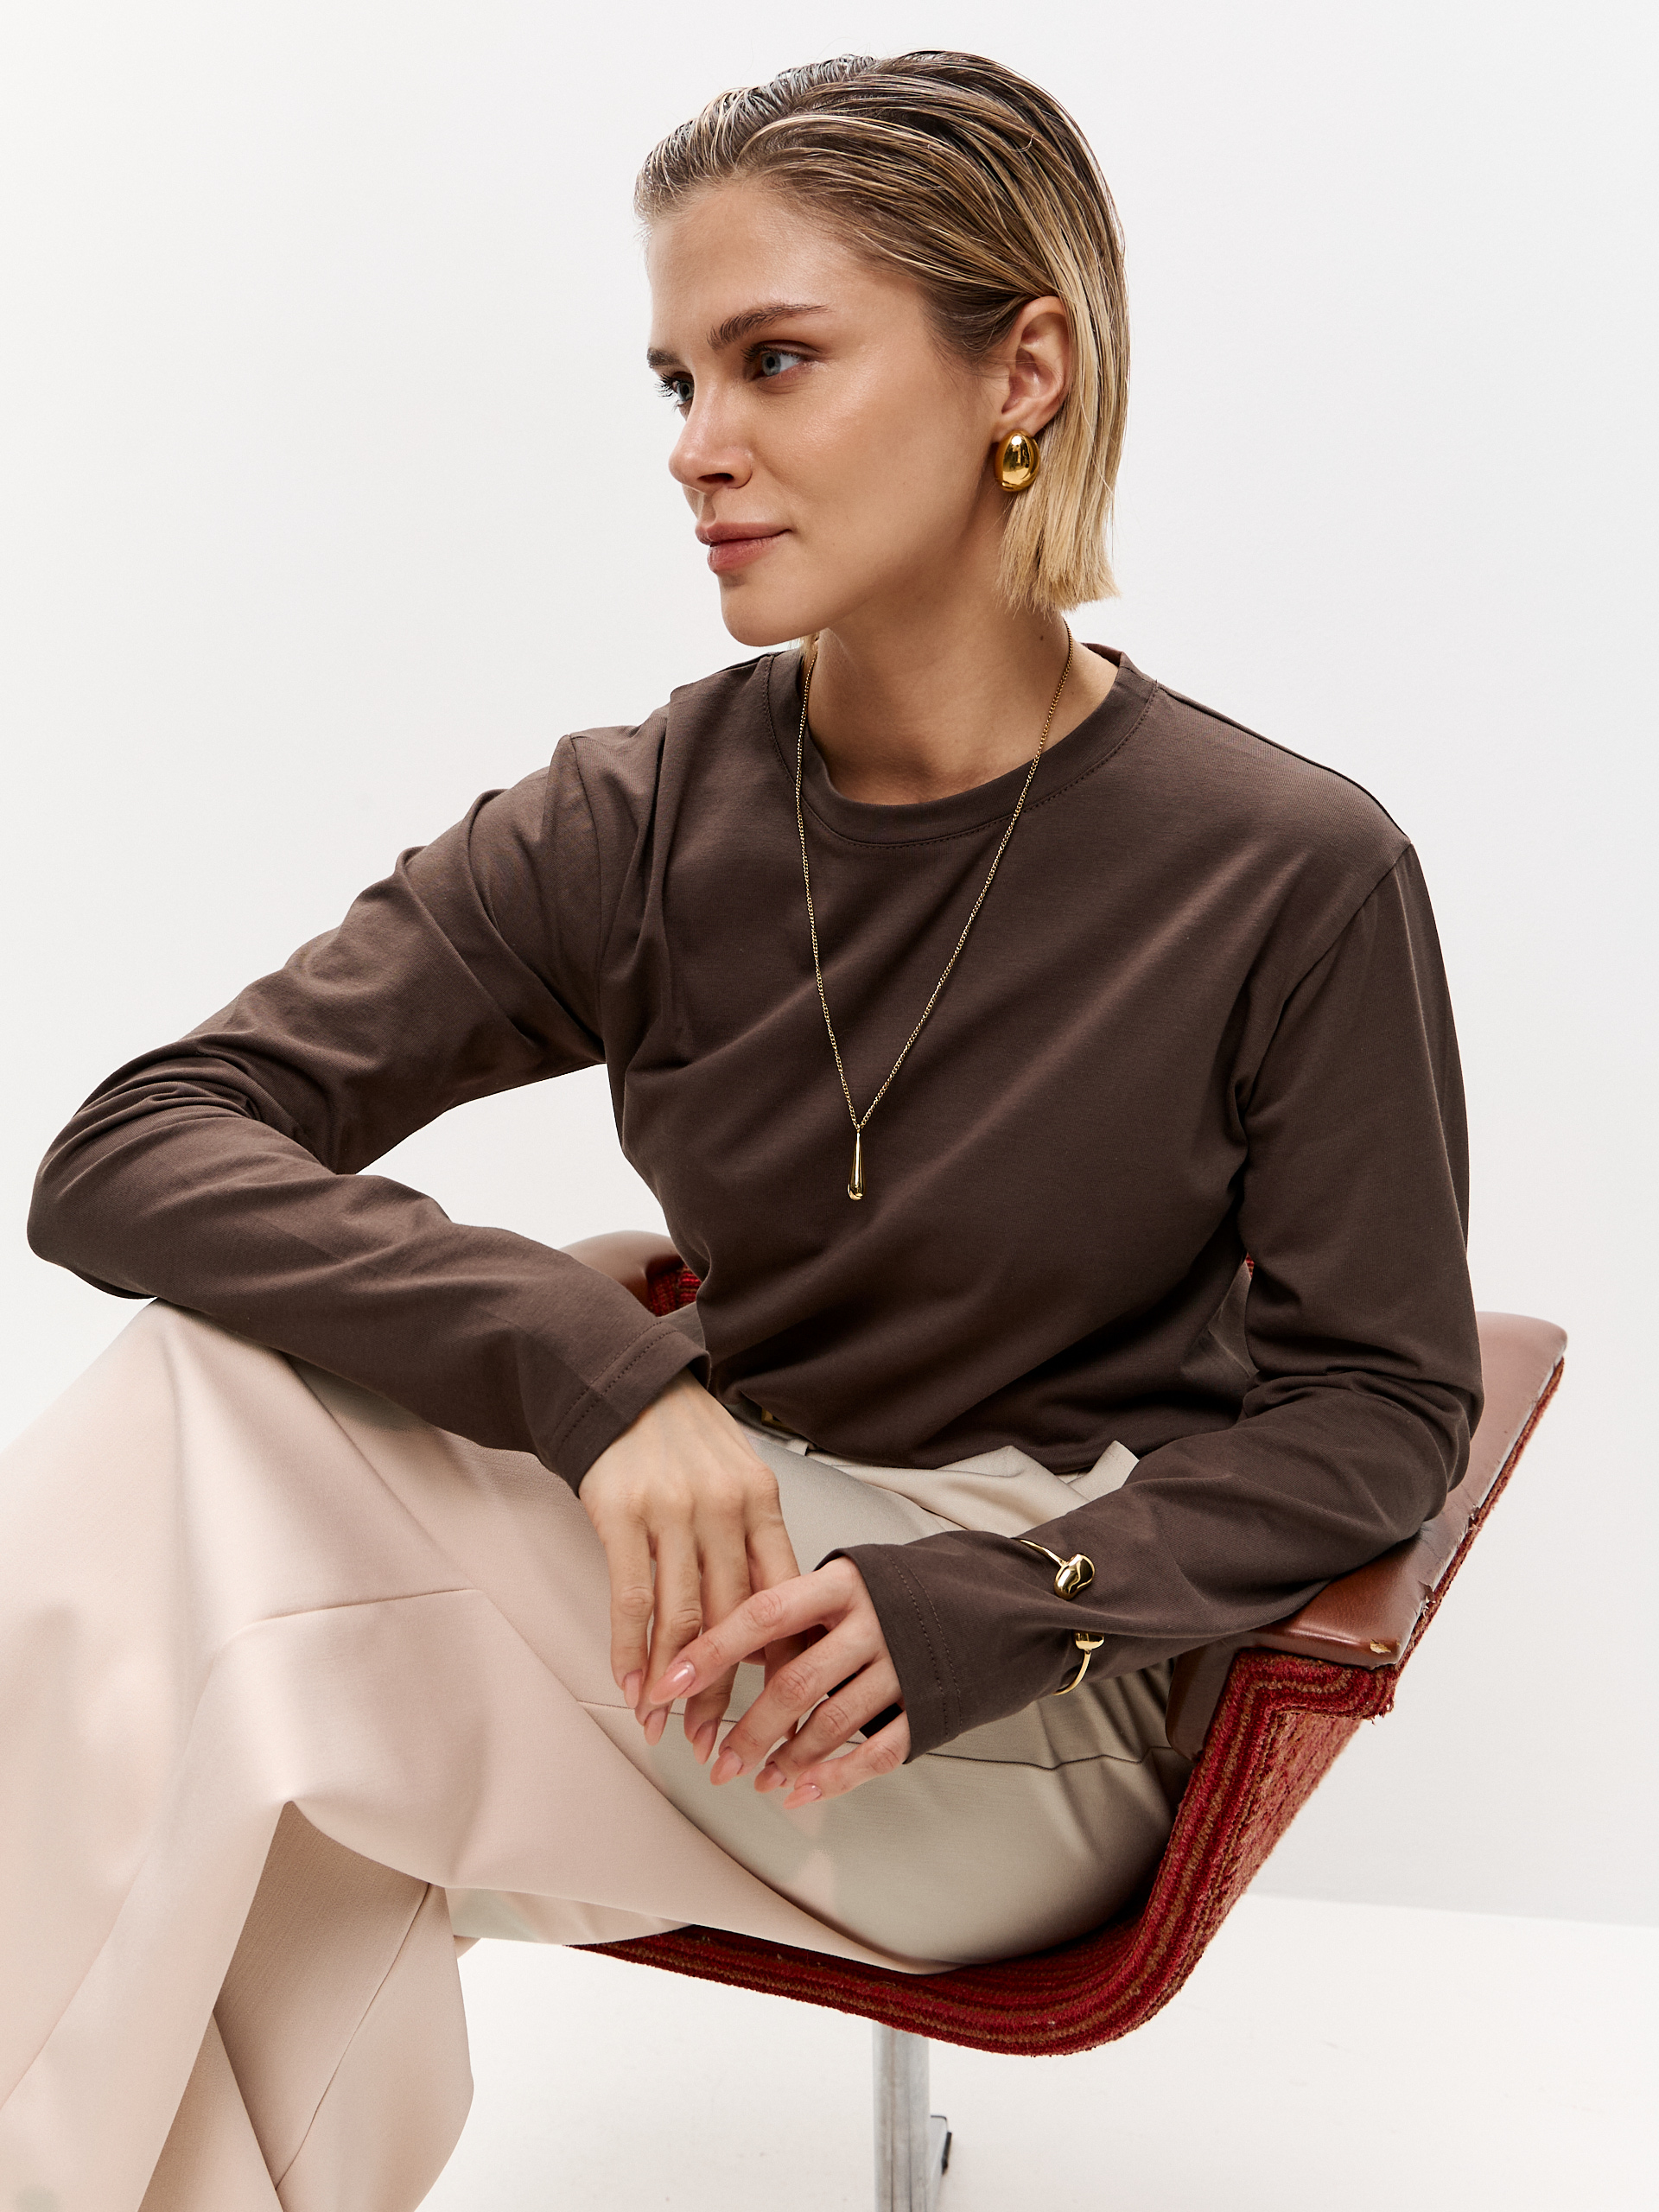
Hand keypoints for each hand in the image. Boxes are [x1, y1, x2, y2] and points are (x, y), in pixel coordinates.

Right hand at [579, 1373, 800, 1758]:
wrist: (626, 1386)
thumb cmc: (688, 1444)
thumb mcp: (740, 1480)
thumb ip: (755, 1543)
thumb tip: (774, 1625)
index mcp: (762, 1501)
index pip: (780, 1596)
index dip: (777, 1659)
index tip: (777, 1710)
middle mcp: (723, 1507)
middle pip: (732, 1619)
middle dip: (723, 1690)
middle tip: (718, 1742)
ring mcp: (672, 1510)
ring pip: (681, 1617)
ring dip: (672, 1684)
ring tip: (665, 1728)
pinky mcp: (622, 1513)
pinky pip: (630, 1597)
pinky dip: (630, 1650)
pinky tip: (630, 1685)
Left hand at [641, 1558, 910, 1807]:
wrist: (994, 1602)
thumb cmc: (899, 1594)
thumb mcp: (848, 1580)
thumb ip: (794, 1608)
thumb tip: (715, 1645)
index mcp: (842, 1583)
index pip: (763, 1613)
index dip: (713, 1650)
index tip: (669, 1685)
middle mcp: (872, 1621)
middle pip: (795, 1681)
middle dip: (749, 1729)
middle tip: (716, 1763)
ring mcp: (902, 1665)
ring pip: (831, 1722)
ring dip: (786, 1759)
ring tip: (756, 1780)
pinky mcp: (927, 1705)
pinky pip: (876, 1750)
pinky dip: (835, 1778)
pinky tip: (802, 1791)